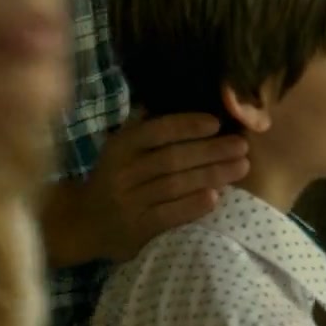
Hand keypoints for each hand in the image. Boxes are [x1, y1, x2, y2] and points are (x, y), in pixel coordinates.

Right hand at [88, 112, 247, 261]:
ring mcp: (128, 202)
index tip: (216, 122)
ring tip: (240, 167)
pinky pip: (168, 215)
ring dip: (211, 175)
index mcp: (121, 147)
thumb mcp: (121, 149)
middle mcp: (123, 172)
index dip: (187, 125)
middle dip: (211, 151)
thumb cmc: (114, 177)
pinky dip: (193, 206)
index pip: (156, 131)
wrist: (84, 223)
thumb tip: (182, 97)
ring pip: (175, 186)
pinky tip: (215, 198)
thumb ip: (146, 126)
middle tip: (241, 145)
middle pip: (172, 159)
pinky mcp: (136, 229)